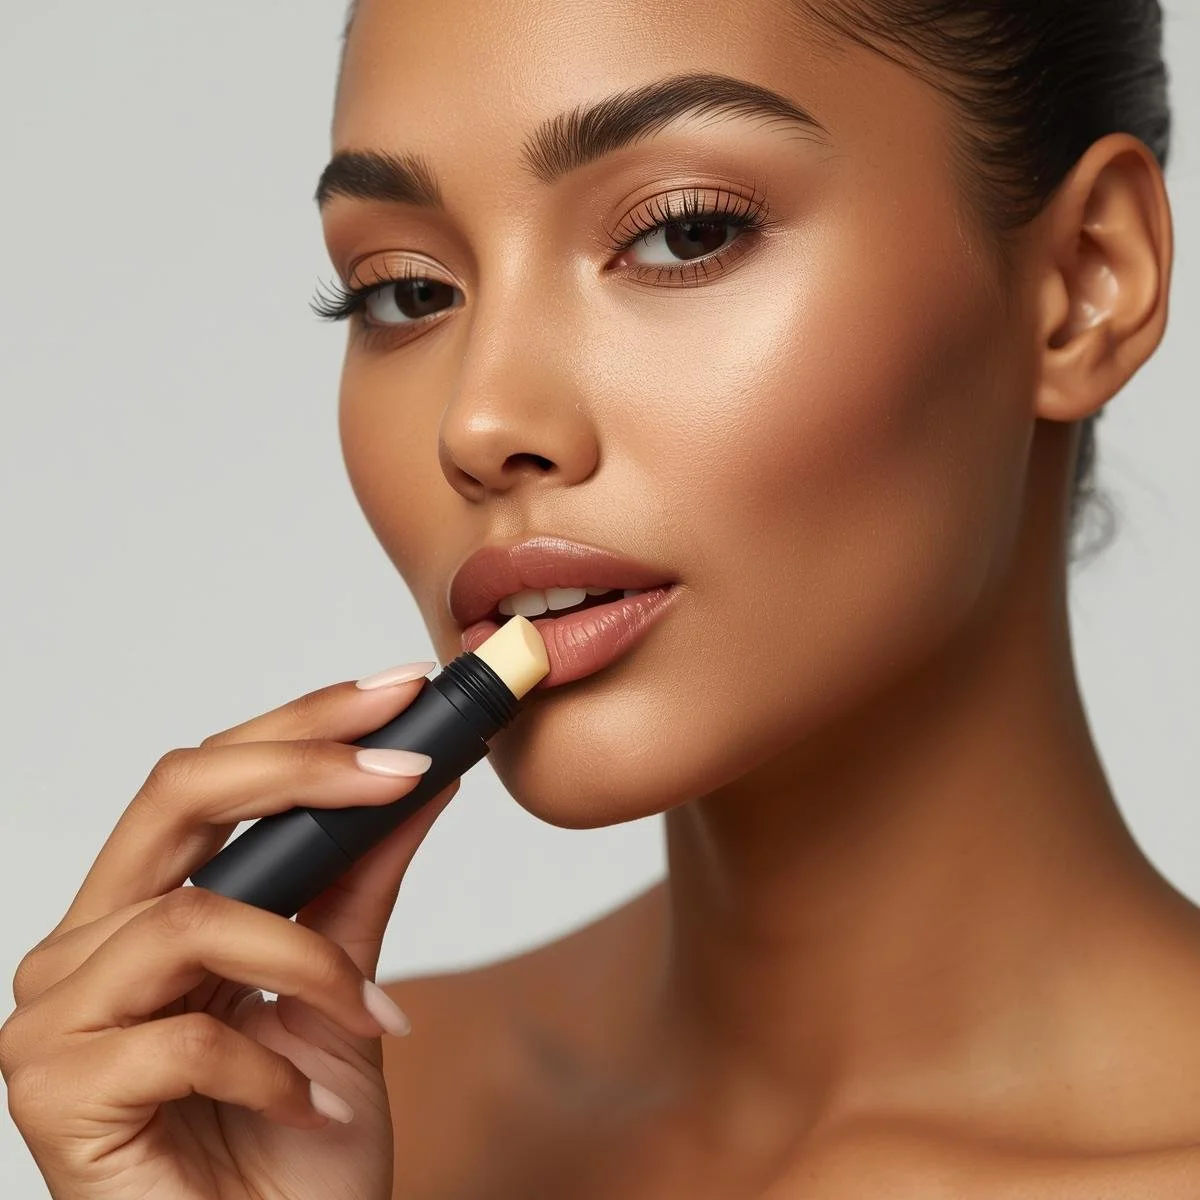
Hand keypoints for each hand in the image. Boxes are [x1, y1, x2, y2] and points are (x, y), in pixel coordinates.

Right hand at [1, 668, 456, 1199]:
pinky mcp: (56, 1094)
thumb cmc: (295, 1143)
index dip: (304, 722)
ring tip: (374, 1019)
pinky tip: (313, 1100)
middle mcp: (83, 946)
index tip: (403, 690)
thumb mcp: (342, 989)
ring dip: (309, 963)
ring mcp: (55, 1018)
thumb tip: (423, 779)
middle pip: (175, 795)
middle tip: (407, 765)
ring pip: (191, 918)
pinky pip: (183, 1037)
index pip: (208, 778)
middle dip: (304, 764)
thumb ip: (360, 883)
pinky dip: (273, 1065)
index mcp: (142, 908)